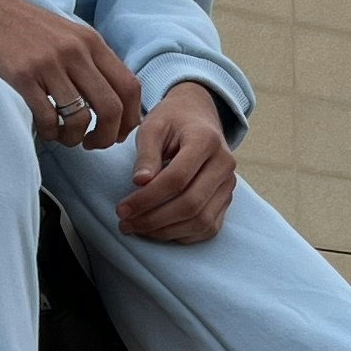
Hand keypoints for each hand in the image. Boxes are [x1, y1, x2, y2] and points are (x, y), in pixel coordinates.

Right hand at [0, 0, 144, 148]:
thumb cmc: (22, 26)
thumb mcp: (66, 33)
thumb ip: (90, 60)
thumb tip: (113, 100)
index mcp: (90, 41)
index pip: (129, 86)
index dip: (129, 119)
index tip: (117, 133)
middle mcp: (74, 51)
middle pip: (111, 107)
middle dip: (107, 137)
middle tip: (92, 144)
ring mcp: (48, 63)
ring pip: (80, 118)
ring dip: (75, 138)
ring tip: (64, 137)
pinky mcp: (21, 75)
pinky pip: (47, 118)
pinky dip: (50, 133)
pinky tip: (44, 129)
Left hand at [117, 80, 236, 242]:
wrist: (198, 116)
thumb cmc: (172, 120)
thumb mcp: (152, 127)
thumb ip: (146, 154)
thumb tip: (140, 183)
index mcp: (206, 140)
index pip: (177, 179)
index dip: (147, 198)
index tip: (122, 208)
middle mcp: (224, 164)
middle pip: (191, 204)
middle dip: (154, 219)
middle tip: (126, 222)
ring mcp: (228, 184)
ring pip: (201, 221)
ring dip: (166, 231)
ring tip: (137, 228)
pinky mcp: (226, 199)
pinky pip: (208, 227)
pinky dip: (182, 235)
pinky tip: (158, 230)